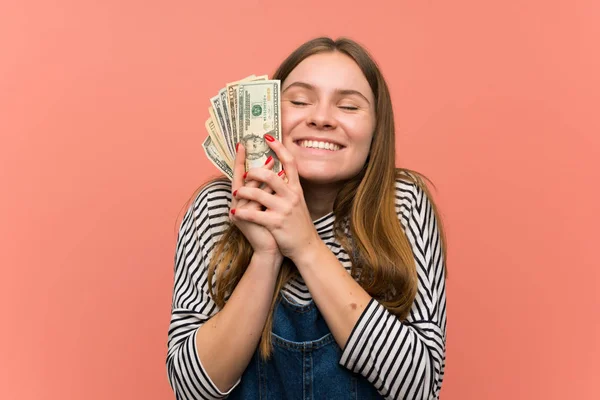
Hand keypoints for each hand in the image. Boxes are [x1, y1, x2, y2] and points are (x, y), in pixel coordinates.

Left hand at [231, 134, 320, 261]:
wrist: (307, 246)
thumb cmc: (298, 224)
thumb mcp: (297, 202)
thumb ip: (288, 188)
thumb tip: (275, 172)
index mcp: (296, 188)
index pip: (289, 162)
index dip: (279, 147)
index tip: (267, 136)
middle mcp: (291, 196)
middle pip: (270, 176)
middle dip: (253, 173)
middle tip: (245, 174)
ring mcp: (284, 210)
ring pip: (259, 195)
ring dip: (243, 192)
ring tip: (236, 194)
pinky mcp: (276, 224)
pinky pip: (255, 215)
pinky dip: (242, 212)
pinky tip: (235, 211)